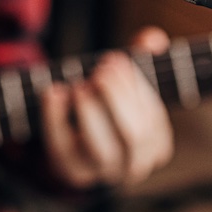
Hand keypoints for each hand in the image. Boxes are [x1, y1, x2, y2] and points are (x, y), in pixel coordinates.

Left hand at [39, 27, 175, 189]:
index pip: (153, 120)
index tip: (117, 59)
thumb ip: (144, 54)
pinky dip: (55, 118)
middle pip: (132, 136)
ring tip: (79, 85)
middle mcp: (134, 165)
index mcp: (156, 144)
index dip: (135, 87)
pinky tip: (54, 92)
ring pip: (101, 149)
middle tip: (101, 71)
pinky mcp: (71, 170)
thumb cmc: (111, 100)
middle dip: (116, 99)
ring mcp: (102, 172)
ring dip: (89, 112)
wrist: (76, 133)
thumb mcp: (128, 76)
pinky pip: (63, 148)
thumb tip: (151, 39)